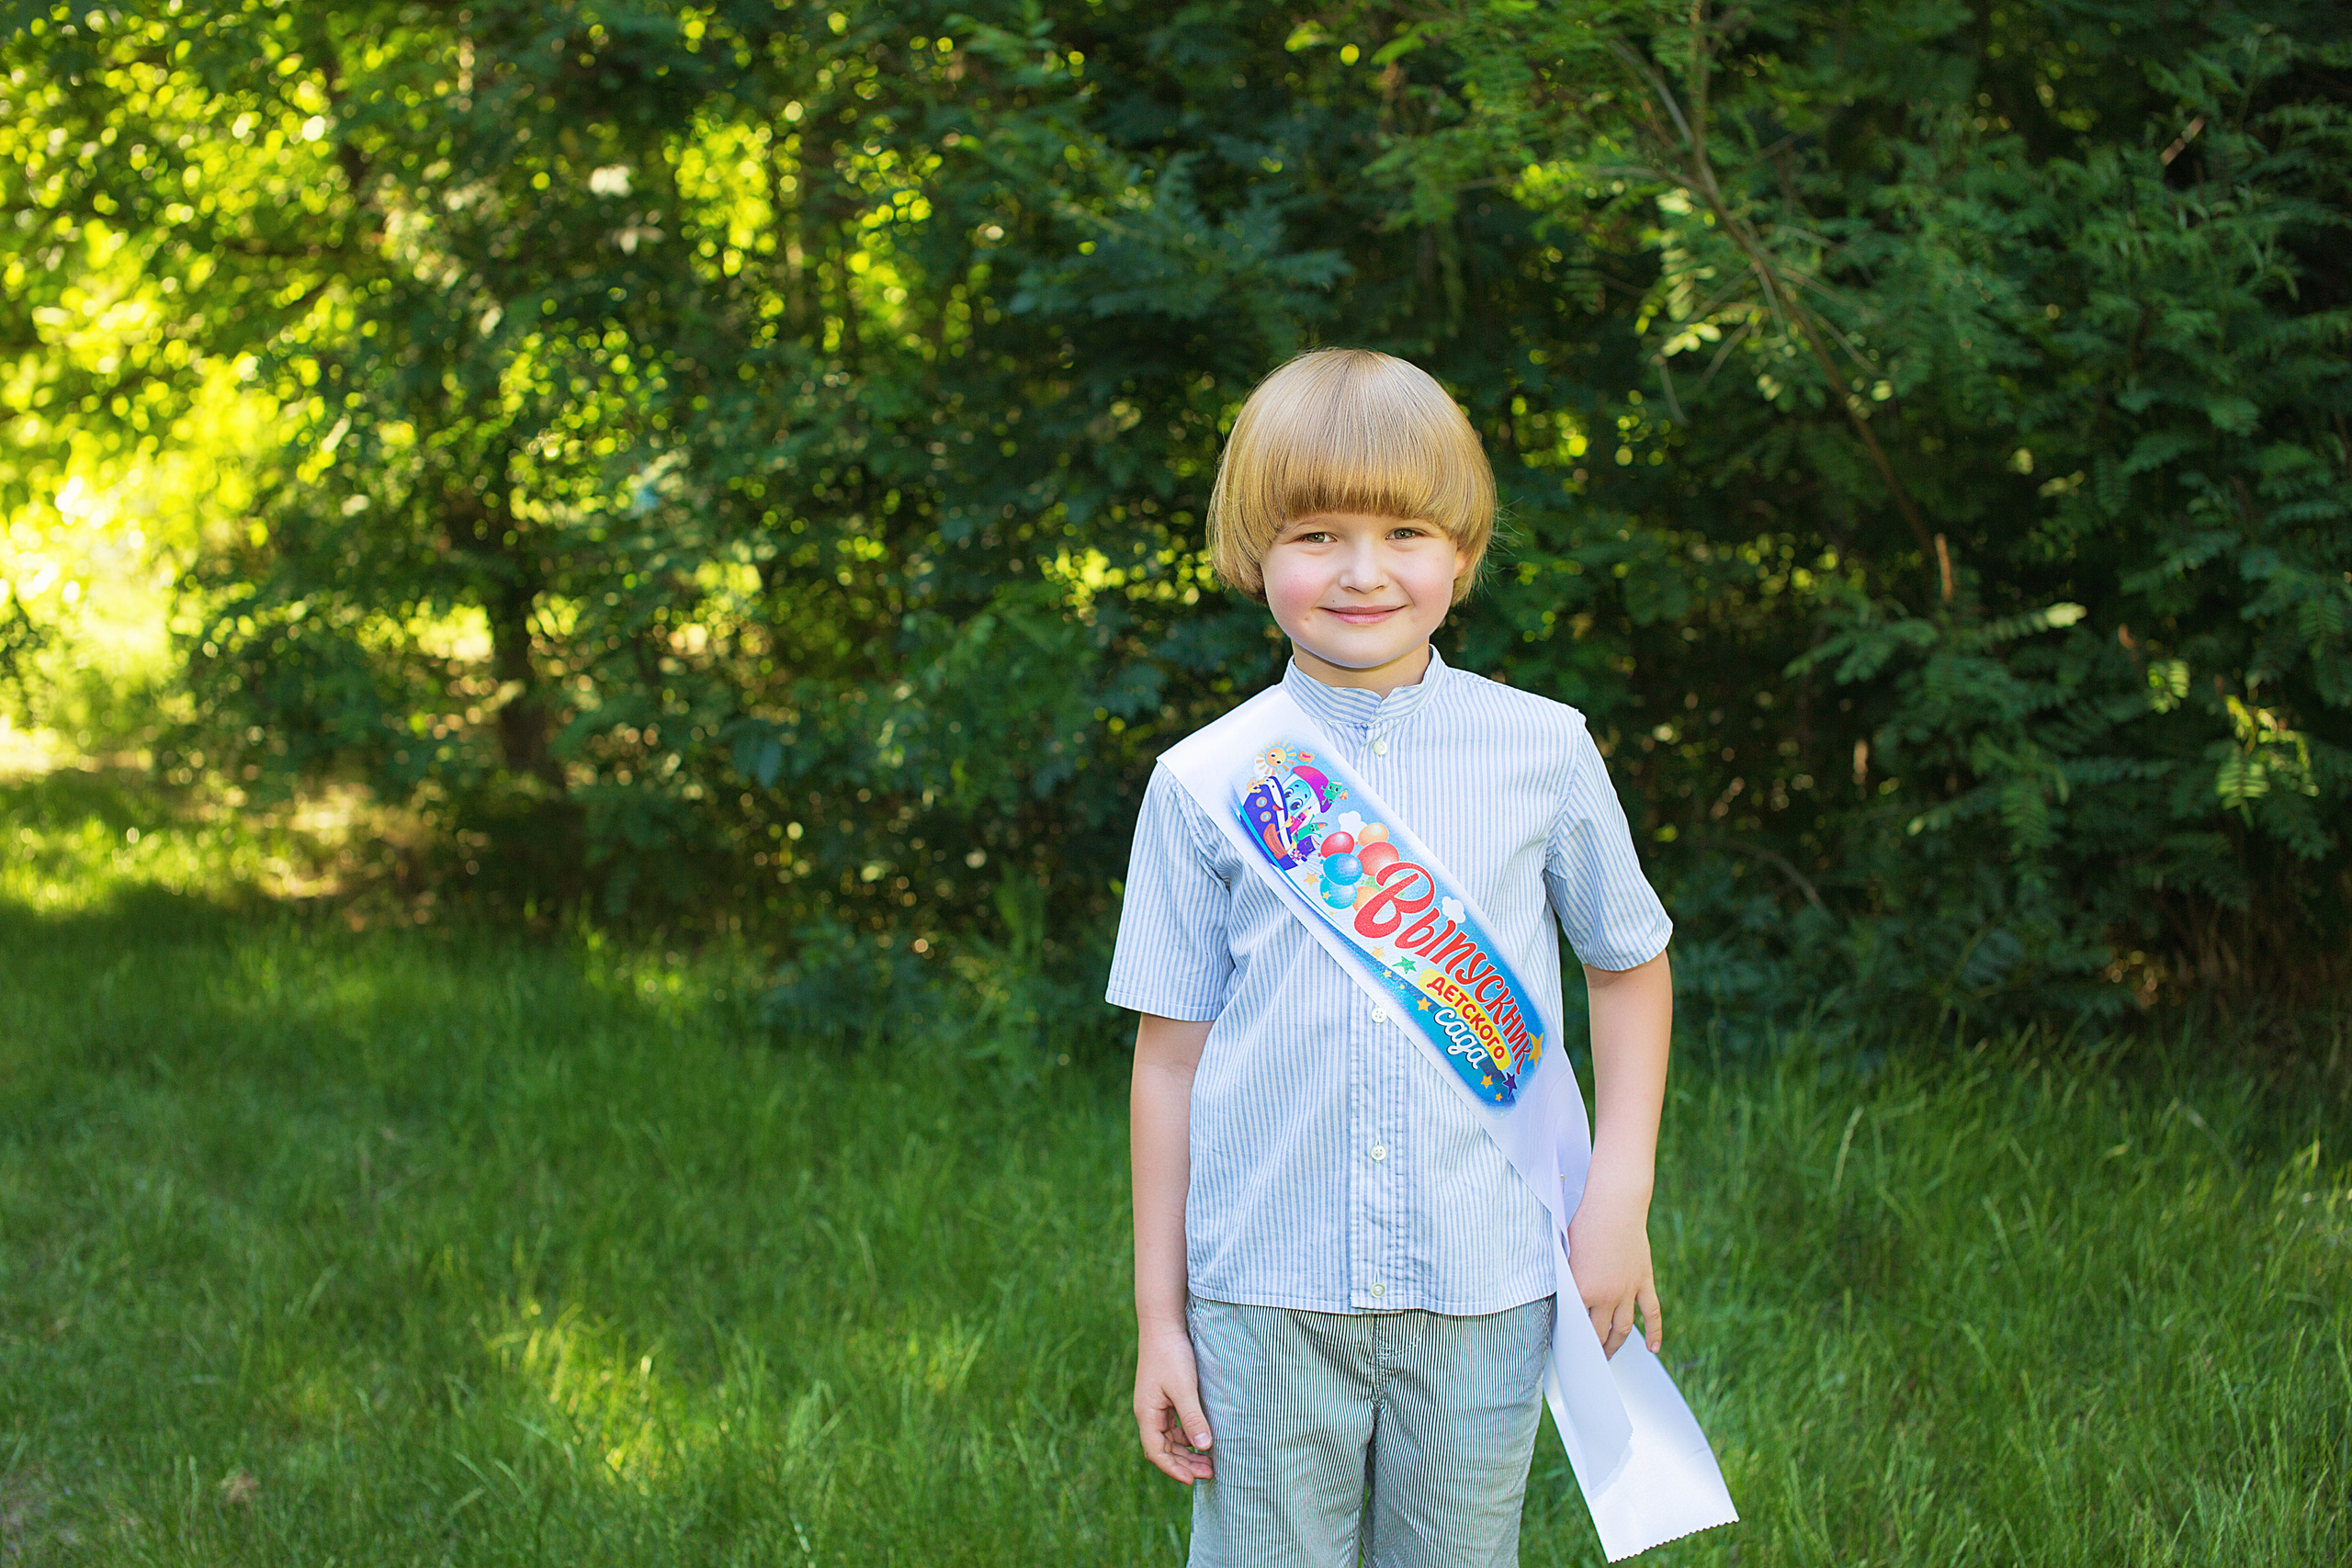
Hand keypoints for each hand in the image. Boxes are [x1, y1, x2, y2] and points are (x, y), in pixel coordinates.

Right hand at [1133, 1318, 1214, 1483]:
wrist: (1163, 1326)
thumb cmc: (1171, 1355)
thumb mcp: (1184, 1388)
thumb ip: (1193, 1418)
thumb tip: (1204, 1447)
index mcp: (1147, 1414)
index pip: (1156, 1452)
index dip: (1173, 1469)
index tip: (1192, 1480)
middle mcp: (1148, 1414)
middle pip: (1163, 1449)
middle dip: (1184, 1464)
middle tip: (1209, 1472)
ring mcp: (1156, 1407)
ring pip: (1170, 1440)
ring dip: (1187, 1452)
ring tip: (1210, 1461)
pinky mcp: (1164, 1399)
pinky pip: (1174, 1427)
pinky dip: (1187, 1437)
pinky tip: (1203, 1439)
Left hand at [1565, 1176, 1661, 1357]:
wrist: (1615, 1206)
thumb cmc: (1584, 1224)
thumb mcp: (1566, 1252)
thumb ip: (1566, 1279)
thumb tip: (1561, 1298)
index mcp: (1582, 1290)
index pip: (1575, 1324)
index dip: (1569, 1338)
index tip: (1565, 1348)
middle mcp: (1606, 1296)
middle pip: (1599, 1333)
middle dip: (1592, 1350)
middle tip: (1588, 1361)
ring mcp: (1628, 1291)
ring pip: (1624, 1329)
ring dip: (1616, 1346)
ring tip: (1609, 1357)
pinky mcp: (1643, 1281)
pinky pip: (1651, 1313)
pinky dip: (1654, 1333)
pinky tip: (1652, 1349)